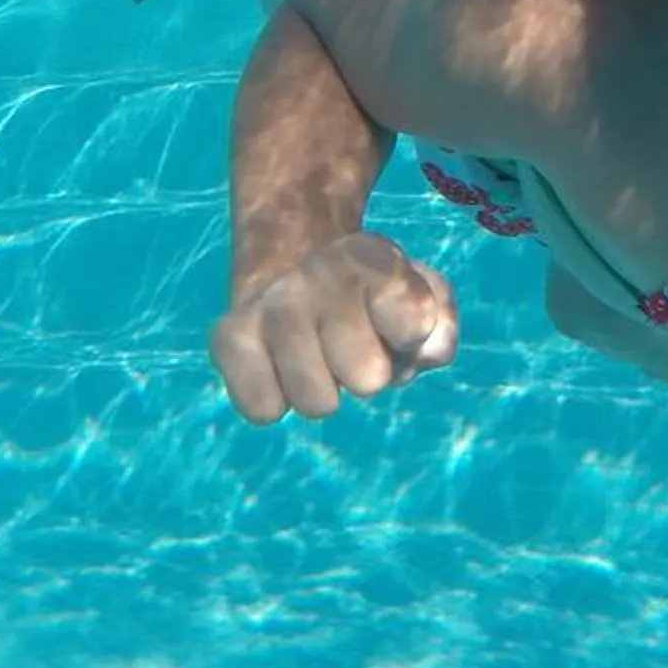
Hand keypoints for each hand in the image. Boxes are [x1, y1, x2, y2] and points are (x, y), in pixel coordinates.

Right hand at [212, 231, 458, 423]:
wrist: (292, 267)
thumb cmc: (370, 301)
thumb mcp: (419, 297)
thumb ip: (440, 325)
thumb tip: (426, 352)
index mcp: (368, 258)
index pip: (413, 324)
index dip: (412, 337)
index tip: (394, 318)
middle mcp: (315, 276)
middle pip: (368, 381)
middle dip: (370, 374)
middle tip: (354, 346)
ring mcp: (269, 306)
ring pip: (316, 403)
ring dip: (324, 390)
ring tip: (319, 356)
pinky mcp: (227, 336)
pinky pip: (262, 409)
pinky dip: (276, 399)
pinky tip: (280, 367)